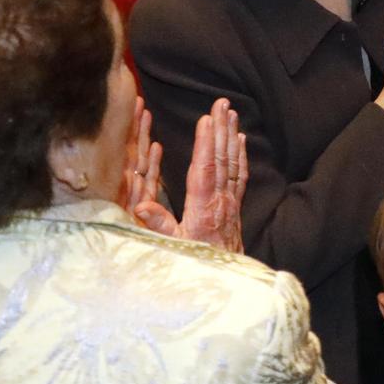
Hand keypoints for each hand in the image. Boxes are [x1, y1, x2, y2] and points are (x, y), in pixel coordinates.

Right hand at [129, 97, 246, 251]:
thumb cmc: (196, 264)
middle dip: (221, 129)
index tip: (206, 119)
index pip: (205, 169)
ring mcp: (230, 202)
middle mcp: (220, 201)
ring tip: (231, 112)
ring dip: (231, 135)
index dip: (206, 143)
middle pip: (221, 159)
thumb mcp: (174, 248)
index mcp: (203, 208)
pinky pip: (240, 175)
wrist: (226, 280)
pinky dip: (240, 154)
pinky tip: (241, 139)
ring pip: (232, 163)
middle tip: (222, 103)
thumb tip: (143, 205)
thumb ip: (160, 226)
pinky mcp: (235, 206)